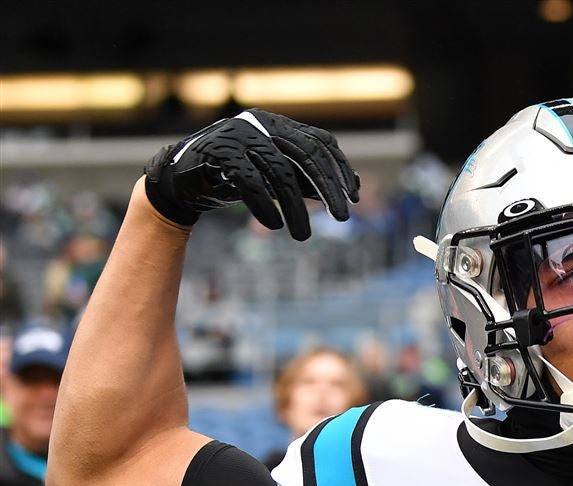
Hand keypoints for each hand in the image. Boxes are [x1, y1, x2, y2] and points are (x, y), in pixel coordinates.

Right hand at [143, 109, 359, 239]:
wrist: (181, 182)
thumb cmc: (234, 178)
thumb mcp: (275, 177)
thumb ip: (308, 178)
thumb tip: (351, 186)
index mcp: (278, 125)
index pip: (320, 142)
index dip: (339, 169)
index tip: (353, 197)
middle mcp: (260, 124)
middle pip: (306, 154)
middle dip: (328, 188)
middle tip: (343, 217)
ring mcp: (238, 135)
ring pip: (280, 172)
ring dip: (295, 208)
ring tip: (303, 235)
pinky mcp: (218, 153)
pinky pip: (250, 181)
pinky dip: (265, 205)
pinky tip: (275, 225)